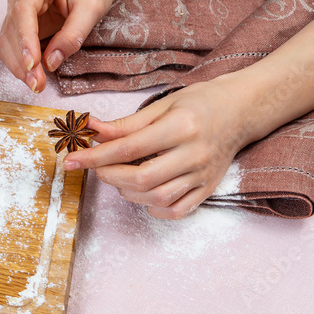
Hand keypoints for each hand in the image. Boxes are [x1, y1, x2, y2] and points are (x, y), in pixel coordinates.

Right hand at [0, 0, 116, 92]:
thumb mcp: (92, 6)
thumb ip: (73, 34)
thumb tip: (51, 62)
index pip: (22, 13)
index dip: (25, 41)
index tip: (32, 64)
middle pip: (11, 32)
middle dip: (23, 61)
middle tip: (38, 84)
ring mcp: (13, 8)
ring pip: (7, 43)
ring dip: (19, 67)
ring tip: (36, 84)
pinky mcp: (17, 23)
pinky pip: (12, 47)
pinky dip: (20, 63)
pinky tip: (32, 76)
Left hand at [62, 78, 252, 218]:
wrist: (243, 110)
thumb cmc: (200, 103)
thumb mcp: (162, 105)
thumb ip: (125, 124)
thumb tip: (90, 129)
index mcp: (181, 126)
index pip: (128, 148)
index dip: (94, 157)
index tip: (71, 160)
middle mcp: (194, 153)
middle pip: (142, 178)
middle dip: (109, 176)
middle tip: (98, 168)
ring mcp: (203, 174)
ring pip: (157, 198)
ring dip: (128, 192)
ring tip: (120, 177)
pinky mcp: (208, 189)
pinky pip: (177, 210)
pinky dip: (153, 208)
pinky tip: (144, 193)